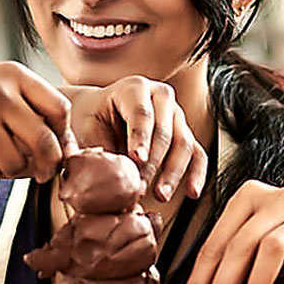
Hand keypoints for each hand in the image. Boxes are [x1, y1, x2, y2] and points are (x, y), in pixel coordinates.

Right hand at [0, 62, 76, 183]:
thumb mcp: (3, 84)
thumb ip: (35, 107)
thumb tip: (68, 150)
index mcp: (16, 76)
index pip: (60, 110)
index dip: (63, 134)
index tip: (56, 144)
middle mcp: (0, 95)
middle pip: (44, 143)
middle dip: (48, 165)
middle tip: (43, 172)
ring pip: (16, 164)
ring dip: (13, 171)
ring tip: (1, 157)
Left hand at [68, 76, 206, 201]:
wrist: (98, 115)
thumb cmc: (90, 122)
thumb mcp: (85, 129)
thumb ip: (95, 147)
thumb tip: (102, 175)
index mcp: (133, 88)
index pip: (141, 113)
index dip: (140, 137)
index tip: (136, 159)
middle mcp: (160, 96)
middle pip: (164, 131)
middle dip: (153, 162)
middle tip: (139, 187)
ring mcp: (176, 114)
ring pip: (184, 144)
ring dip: (173, 172)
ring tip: (160, 195)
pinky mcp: (184, 134)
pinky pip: (197, 154)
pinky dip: (196, 173)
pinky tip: (192, 193)